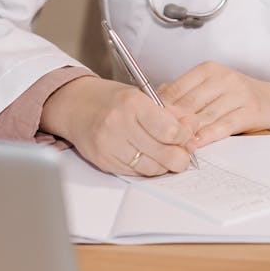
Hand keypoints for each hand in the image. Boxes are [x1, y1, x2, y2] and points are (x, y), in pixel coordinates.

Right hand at [39, 76, 193, 175]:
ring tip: (165, 155)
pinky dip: (146, 168)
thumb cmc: (111, 100)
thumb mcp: (142, 96)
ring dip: (163, 165)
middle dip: (180, 157)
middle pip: (164, 154)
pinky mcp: (103, 161)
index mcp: (133, 103)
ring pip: (151, 168)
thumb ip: (170, 113)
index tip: (186, 136)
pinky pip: (135, 173)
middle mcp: (119, 124)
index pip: (170, 130)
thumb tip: (193, 128)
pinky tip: (146, 157)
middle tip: (182, 154)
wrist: (76, 106)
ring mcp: (109, 145)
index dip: (185, 137)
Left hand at [158, 62, 269, 148]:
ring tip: (173, 145)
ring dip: (188, 132)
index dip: (161, 107)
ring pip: (205, 116)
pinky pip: (225, 125)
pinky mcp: (251, 110)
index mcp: (208, 70)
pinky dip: (208, 136)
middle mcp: (223, 78)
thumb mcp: (209, 89)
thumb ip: (184, 94)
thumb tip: (151, 102)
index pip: (177, 88)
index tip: (148, 122)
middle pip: (189, 103)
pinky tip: (196, 144)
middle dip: (172, 122)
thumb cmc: (234, 97)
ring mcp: (239, 93)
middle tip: (156, 138)